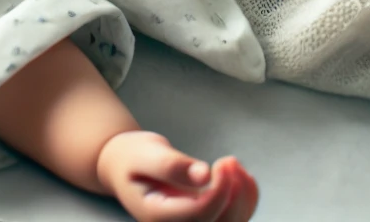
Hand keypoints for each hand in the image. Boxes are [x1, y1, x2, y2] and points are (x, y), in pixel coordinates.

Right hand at [96, 131, 257, 221]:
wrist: (125, 167)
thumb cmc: (131, 158)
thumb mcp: (143, 153)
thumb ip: (170, 165)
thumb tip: (204, 174)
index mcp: (157, 216)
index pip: (199, 214)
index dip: (218, 191)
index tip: (223, 162)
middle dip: (234, 195)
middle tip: (230, 161)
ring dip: (243, 198)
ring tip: (235, 164)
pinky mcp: (204, 219)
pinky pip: (233, 219)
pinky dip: (245, 200)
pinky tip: (242, 176)